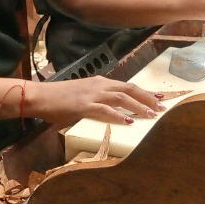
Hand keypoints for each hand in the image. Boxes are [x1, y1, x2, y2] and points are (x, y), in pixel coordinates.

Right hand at [26, 76, 163, 127]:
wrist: (41, 96)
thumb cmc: (59, 98)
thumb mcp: (82, 95)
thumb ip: (97, 100)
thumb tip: (109, 109)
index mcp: (100, 82)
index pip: (128, 85)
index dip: (144, 92)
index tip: (159, 97)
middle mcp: (100, 85)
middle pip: (130, 89)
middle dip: (148, 98)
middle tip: (163, 106)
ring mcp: (93, 95)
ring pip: (122, 98)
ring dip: (139, 106)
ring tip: (152, 115)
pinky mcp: (84, 105)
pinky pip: (106, 110)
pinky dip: (119, 115)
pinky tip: (129, 121)